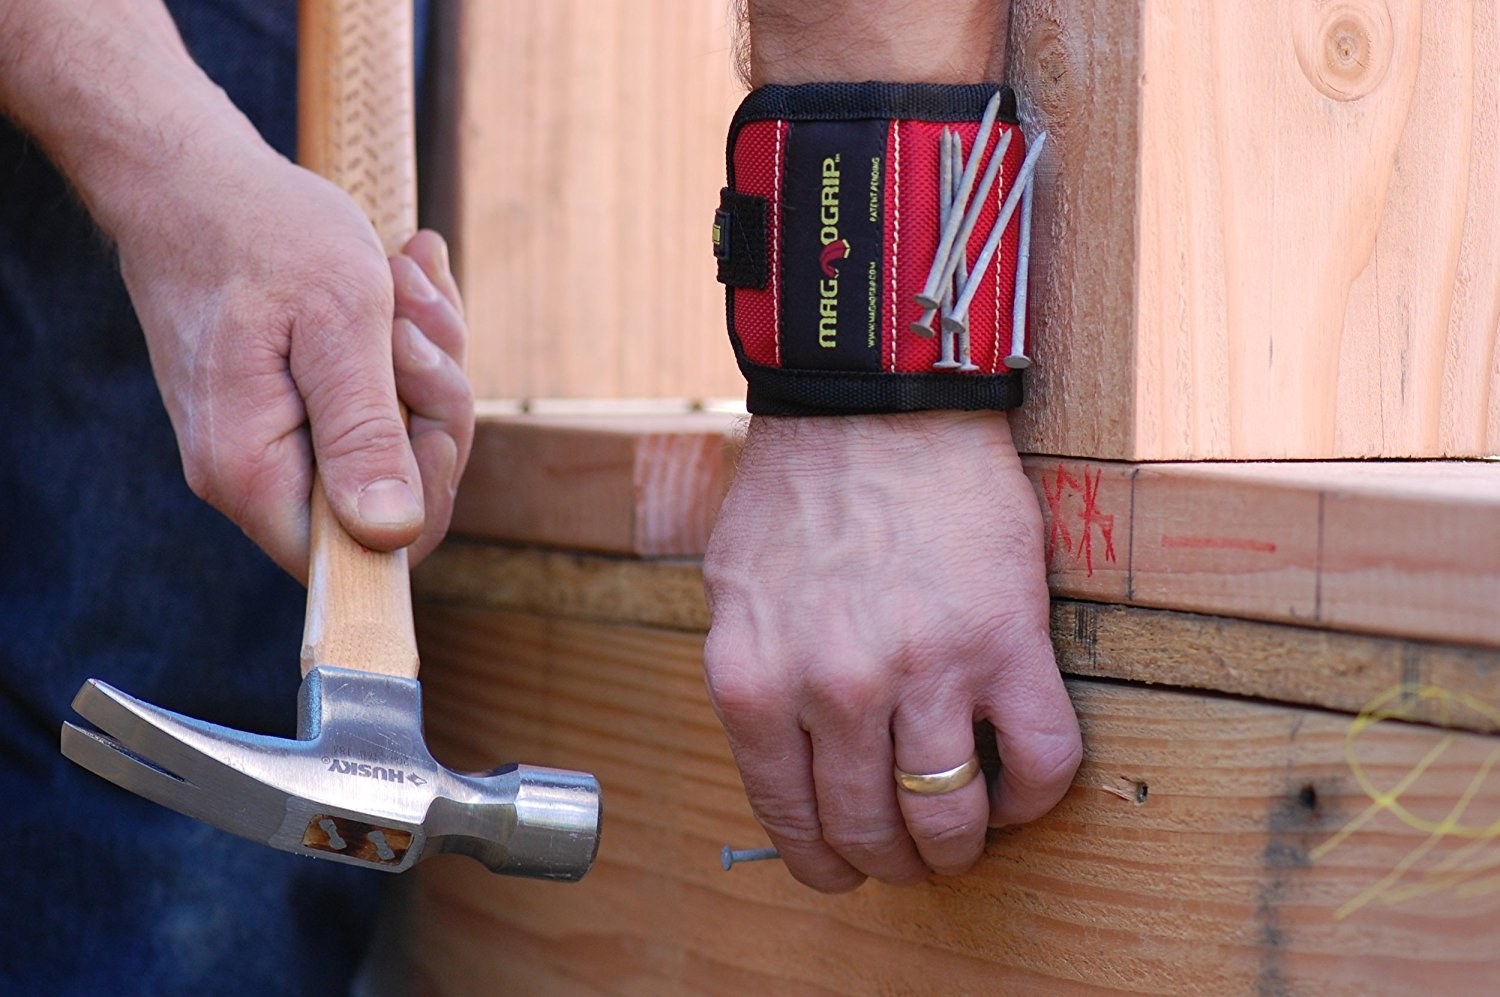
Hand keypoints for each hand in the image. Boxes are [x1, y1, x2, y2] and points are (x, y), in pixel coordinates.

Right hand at [119, 143, 471, 579]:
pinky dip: (401, 344)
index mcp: (254, 473)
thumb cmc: (262, 235)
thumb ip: (363, 435)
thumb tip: (389, 537)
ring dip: (423, 357)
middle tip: (414, 319)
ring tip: (405, 277)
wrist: (192, 176)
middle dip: (432, 400)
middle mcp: (255, 474)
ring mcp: (273, 440)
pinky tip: (402, 280)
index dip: (425, 493)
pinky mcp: (290, 406)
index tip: (429, 405)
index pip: (364, 557)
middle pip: (393, 493)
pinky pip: (376, 401)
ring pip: (393, 437)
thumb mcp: (339, 325)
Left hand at [702, 411, 1080, 891]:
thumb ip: (753, 682)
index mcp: (754, 681)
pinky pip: (1041, 762)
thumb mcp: (733, 591)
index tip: (843, 871)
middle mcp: (832, 690)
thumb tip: (784, 758)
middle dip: (892, 864)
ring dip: (959, 845)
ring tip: (965, 836)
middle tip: (909, 860)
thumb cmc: (801, 489)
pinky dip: (1033, 796)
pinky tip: (1017, 786)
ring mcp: (922, 671)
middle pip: (871, 830)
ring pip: (950, 817)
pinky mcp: (1005, 643)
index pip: (789, 819)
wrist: (876, 403)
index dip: (822, 862)